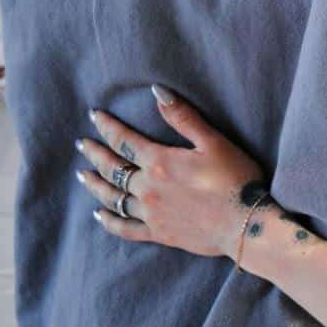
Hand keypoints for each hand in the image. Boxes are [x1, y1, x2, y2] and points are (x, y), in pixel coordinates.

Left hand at [75, 86, 268, 260]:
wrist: (245, 224)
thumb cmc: (235, 179)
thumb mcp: (213, 142)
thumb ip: (183, 118)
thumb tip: (156, 92)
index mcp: (160, 162)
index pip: (125, 140)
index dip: (108, 127)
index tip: (94, 117)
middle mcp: (148, 187)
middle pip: (113, 168)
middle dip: (95, 154)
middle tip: (81, 144)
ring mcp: (150, 213)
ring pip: (113, 197)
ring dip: (95, 185)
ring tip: (83, 175)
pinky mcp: (158, 233)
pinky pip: (125, 228)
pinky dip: (109, 221)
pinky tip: (99, 215)